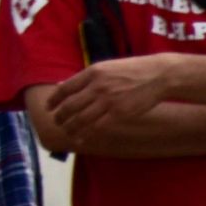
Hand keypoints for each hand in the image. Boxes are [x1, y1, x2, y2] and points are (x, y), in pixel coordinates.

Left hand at [48, 56, 173, 140]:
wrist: (157, 75)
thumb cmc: (132, 70)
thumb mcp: (105, 67)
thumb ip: (86, 77)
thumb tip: (63, 85)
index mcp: (92, 72)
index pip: (65, 88)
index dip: (54, 100)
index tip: (48, 107)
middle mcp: (97, 86)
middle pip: (70, 105)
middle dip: (59, 116)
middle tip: (56, 122)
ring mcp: (107, 100)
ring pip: (81, 119)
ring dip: (70, 127)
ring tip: (66, 131)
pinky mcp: (119, 113)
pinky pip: (97, 127)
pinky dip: (86, 134)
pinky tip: (81, 138)